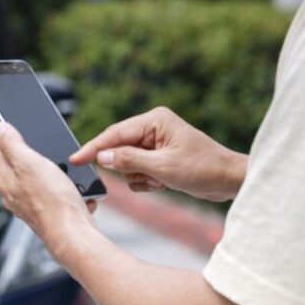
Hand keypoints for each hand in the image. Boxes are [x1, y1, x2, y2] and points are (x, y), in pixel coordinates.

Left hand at [0, 119, 97, 248]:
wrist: (73, 235)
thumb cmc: (54, 202)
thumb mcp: (30, 164)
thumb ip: (12, 145)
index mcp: (5, 178)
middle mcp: (12, 191)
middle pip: (10, 159)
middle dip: (15, 142)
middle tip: (16, 124)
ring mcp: (28, 202)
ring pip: (29, 173)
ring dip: (37, 160)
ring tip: (41, 147)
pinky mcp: (45, 209)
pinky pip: (47, 187)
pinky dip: (54, 178)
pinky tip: (62, 176)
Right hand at [70, 107, 247, 201]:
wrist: (229, 180)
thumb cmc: (204, 169)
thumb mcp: (163, 167)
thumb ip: (129, 161)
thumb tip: (102, 157)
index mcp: (154, 121)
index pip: (114, 134)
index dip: (93, 148)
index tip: (75, 159)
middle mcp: (153, 127)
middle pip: (119, 150)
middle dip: (129, 168)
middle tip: (150, 177)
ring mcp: (155, 142)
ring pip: (127, 164)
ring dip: (141, 177)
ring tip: (162, 181)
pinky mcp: (158, 156)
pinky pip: (137, 171)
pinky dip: (147, 181)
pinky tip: (164, 183)